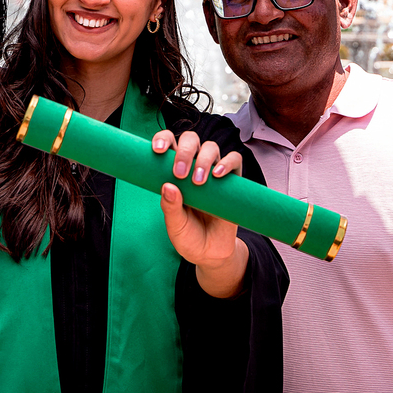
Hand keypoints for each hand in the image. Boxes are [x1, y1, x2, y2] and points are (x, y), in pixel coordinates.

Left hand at [151, 129, 248, 297]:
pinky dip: (227, 163)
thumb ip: (170, 207)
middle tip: (179, 174)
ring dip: (203, 159)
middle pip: (190, 140)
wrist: (211, 253)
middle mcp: (194, 166)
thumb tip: (168, 187)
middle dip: (184, 151)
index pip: (168, 144)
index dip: (162, 139)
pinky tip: (217, 175)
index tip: (157, 150)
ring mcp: (214, 171)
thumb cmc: (188, 236)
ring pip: (211, 147)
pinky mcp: (233, 180)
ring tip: (198, 182)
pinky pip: (235, 160)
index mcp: (174, 171)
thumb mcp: (175, 225)